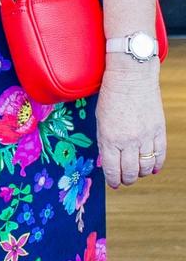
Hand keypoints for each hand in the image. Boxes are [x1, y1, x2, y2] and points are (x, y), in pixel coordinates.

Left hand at [96, 56, 165, 187]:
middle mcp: (128, 141)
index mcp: (109, 138)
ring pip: (146, 167)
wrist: (131, 76)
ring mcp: (145, 137)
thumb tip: (109, 159)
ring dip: (141, 174)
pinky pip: (160, 155)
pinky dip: (156, 165)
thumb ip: (105, 140)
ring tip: (137, 173)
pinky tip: (152, 168)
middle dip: (127, 179)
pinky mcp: (158, 131)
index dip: (113, 180)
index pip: (112, 169)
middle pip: (130, 172)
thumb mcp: (100, 119)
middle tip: (125, 180)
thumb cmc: (111, 95)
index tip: (114, 183)